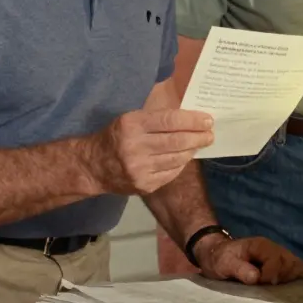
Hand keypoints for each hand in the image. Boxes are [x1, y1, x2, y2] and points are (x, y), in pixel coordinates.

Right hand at [85, 108, 213, 194]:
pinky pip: (171, 173)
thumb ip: (157, 118)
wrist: (92, 167)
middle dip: (199, 137)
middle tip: (210, 134)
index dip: (193, 120)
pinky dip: (181, 164)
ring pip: (177, 158)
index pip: (170, 120)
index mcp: (132, 124)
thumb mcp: (131, 119)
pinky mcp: (143, 185)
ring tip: (200, 143)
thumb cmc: (116, 136)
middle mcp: (135, 147)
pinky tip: (184, 157)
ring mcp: (139, 169)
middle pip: (177, 141)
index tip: (208, 120)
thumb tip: (190, 118)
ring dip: (192, 150)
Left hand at [194, 234, 302, 284]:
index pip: (276, 260)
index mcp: (261, 246)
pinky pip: (294, 268)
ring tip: (274, 286)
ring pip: (295, 265)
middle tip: (268, 285)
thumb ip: (240, 269)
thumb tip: (256, 277)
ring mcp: (278, 254)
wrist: (218, 253)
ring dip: (288, 277)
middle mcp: (273, 248)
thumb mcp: (224, 263)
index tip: (260, 283)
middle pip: (290, 262)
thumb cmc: (221, 258)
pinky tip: (284, 284)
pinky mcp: (280, 262)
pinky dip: (292, 276)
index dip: (270, 274)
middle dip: (281, 276)